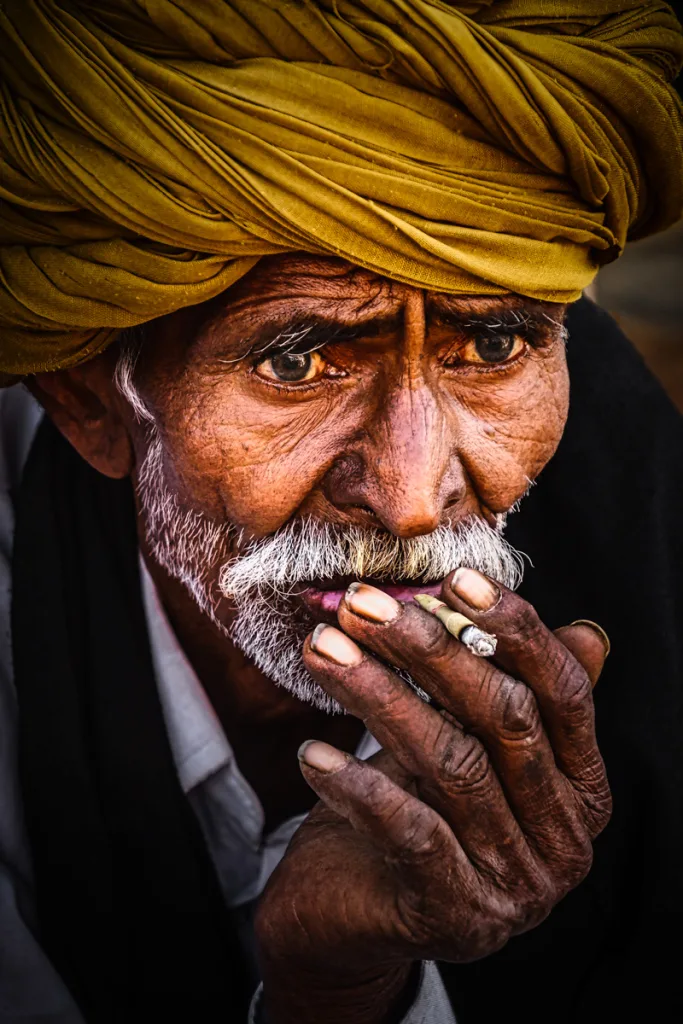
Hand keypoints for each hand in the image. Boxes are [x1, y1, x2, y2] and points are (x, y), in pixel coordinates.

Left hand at [254, 569, 611, 1023]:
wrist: (351, 920)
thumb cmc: (412, 811)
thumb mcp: (465, 744)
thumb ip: (514, 692)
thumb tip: (582, 627)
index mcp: (582, 789)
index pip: (566, 694)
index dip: (516, 630)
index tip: (454, 578)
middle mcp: (564, 841)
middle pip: (507, 720)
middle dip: (429, 650)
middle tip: (361, 606)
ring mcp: (516, 885)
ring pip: (455, 764)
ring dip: (380, 697)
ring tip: (323, 652)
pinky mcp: (458, 915)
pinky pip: (410, 832)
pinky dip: (359, 785)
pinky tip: (314, 752)